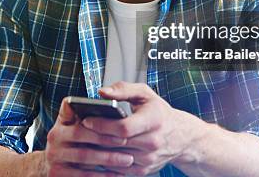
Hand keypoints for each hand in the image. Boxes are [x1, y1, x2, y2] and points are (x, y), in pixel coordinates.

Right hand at [43, 97, 135, 176]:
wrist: (56, 163)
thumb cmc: (75, 140)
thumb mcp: (76, 123)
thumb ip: (85, 111)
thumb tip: (105, 96)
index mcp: (61, 121)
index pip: (74, 112)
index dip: (94, 116)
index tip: (117, 121)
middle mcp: (53, 137)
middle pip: (81, 134)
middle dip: (105, 138)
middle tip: (126, 141)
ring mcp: (54, 156)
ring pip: (84, 156)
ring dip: (108, 158)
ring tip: (127, 159)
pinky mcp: (56, 173)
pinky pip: (83, 175)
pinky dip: (102, 175)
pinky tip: (117, 173)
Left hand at [80, 82, 206, 175]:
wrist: (180, 136)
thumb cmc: (159, 112)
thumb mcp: (145, 94)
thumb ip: (123, 89)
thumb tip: (102, 92)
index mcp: (153, 120)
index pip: (124, 127)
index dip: (102, 124)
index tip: (87, 119)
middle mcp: (153, 142)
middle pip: (116, 143)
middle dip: (94, 137)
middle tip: (78, 130)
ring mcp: (149, 159)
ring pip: (115, 158)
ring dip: (96, 150)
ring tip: (83, 140)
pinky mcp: (144, 171)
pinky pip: (118, 169)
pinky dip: (105, 162)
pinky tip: (95, 152)